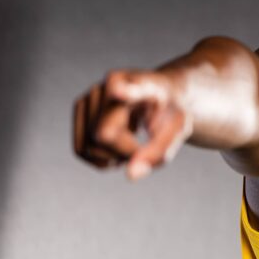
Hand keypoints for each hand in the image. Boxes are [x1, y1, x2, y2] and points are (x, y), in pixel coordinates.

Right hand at [73, 70, 192, 180]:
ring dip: (112, 158)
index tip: (118, 91)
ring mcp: (92, 93)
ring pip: (89, 146)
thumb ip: (158, 152)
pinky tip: (118, 147)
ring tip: (133, 145)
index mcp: (145, 84)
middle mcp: (111, 83)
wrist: (163, 95)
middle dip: (125, 153)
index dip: (124, 92)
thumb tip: (130, 175)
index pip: (130, 89)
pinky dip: (100, 159)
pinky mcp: (80, 107)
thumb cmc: (172, 112)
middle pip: (104, 136)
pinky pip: (81, 149)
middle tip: (146, 149)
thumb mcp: (178, 131)